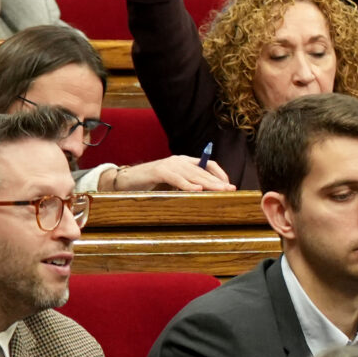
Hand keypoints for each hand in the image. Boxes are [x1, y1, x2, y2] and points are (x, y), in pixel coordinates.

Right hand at [107, 155, 233, 192]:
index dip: (220, 174)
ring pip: (193, 174)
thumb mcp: (174, 184)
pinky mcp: (159, 171)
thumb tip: (208, 195)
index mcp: (184, 162)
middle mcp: (179, 161)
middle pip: (203, 170)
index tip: (229, 185)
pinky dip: (187, 184)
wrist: (127, 180)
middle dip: (218, 181)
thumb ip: (188, 185)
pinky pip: (176, 178)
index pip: (208, 165)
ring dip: (207, 183)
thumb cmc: (152, 183)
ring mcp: (169, 165)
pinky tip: (197, 189)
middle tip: (231, 189)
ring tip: (219, 190)